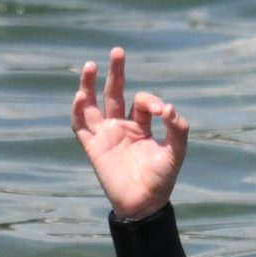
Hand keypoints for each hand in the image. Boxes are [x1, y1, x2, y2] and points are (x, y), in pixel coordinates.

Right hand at [72, 46, 188, 221]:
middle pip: (115, 93)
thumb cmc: (161, 180)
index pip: (141, 102)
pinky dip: (78, 110)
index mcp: (142, 126)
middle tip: (117, 51)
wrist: (143, 205)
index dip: (150, 100)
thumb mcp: (175, 153)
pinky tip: (81, 95)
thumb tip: (169, 108)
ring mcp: (106, 135)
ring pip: (93, 104)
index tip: (160, 111)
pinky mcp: (93, 147)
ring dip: (90, 85)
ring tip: (91, 64)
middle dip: (116, 72)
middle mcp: (122, 127)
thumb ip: (177, 129)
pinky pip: (81, 125)